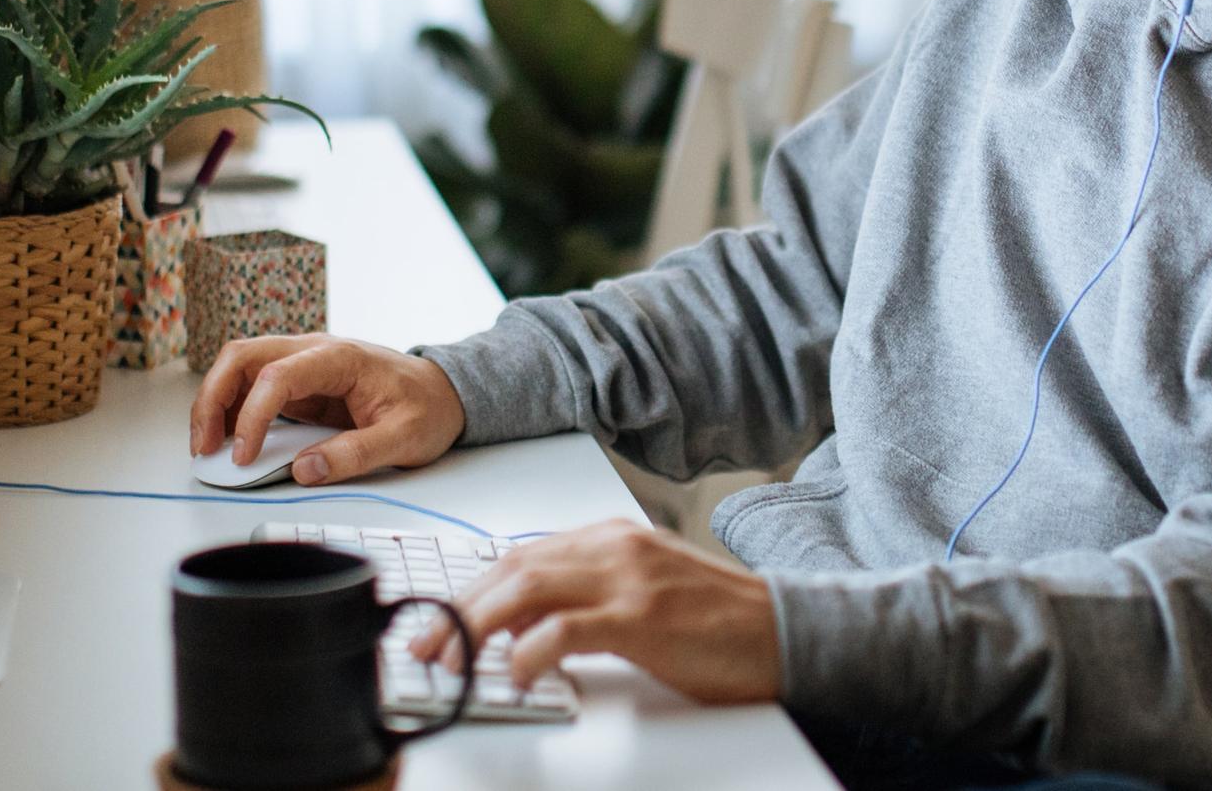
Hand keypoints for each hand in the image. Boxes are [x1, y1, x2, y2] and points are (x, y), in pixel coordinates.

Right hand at [190, 334, 465, 484]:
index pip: (278, 376)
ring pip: (240, 366)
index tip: (243, 457)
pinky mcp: (300, 382)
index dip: (252, 416)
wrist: (445, 392)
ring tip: (207, 447)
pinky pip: (252, 385)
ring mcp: (303, 363)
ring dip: (215, 402)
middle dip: (212, 398)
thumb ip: (355, 454)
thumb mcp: (404, 438)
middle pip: (243, 356)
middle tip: (203, 447)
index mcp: (339, 358)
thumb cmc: (428, 408)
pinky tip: (227, 438)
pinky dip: (231, 408)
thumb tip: (304, 469)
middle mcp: (314, 351)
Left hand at [409, 520, 780, 703]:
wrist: (786, 629)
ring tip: (450, 662)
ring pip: (527, 590)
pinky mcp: (645, 619)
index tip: (437, 622)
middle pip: (512, 569)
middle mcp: (615, 548)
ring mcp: (629, 579)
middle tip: (425, 648)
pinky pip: (567, 629)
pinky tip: (514, 674)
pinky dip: (529, 650)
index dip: (470, 590)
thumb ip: (586, 597)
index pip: (520, 555)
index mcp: (612, 538)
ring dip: (475, 628)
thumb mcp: (644, 593)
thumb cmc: (719, 622)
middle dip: (458, 609)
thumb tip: (520, 626)